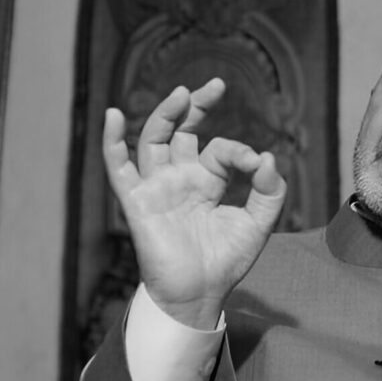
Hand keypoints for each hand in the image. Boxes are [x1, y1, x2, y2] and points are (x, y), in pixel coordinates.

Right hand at [103, 78, 286, 327]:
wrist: (200, 295)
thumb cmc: (226, 262)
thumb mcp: (258, 224)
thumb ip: (269, 191)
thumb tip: (267, 158)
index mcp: (208, 181)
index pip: (221, 149)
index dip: (240, 151)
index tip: (257, 166)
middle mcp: (180, 179)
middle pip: (181, 131)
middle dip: (195, 106)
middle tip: (216, 85)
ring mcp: (158, 188)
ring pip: (154, 141)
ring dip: (165, 115)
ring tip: (181, 93)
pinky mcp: (138, 202)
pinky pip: (119, 169)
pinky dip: (112, 143)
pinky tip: (114, 116)